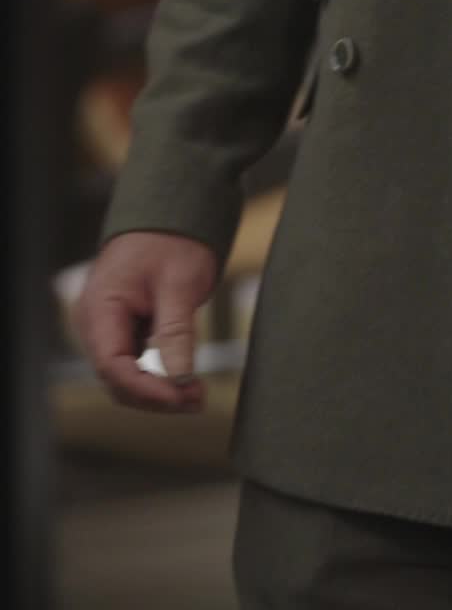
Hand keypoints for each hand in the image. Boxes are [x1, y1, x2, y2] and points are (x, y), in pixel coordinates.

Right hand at [76, 231, 218, 411]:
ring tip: (196, 395)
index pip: (112, 365)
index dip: (145, 389)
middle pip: (116, 378)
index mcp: (100, 308)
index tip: (180, 398)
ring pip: (125, 375)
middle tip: (197, 400)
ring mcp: (107, 326)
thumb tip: (180, 379)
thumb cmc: (172, 238)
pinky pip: (133, 362)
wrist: (171, 209)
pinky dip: (157, 375)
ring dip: (158, 390)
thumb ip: (176, 333)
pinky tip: (184, 379)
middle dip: (155, 395)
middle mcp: (95, 322)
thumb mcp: (180, 284)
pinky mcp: (123, 327)